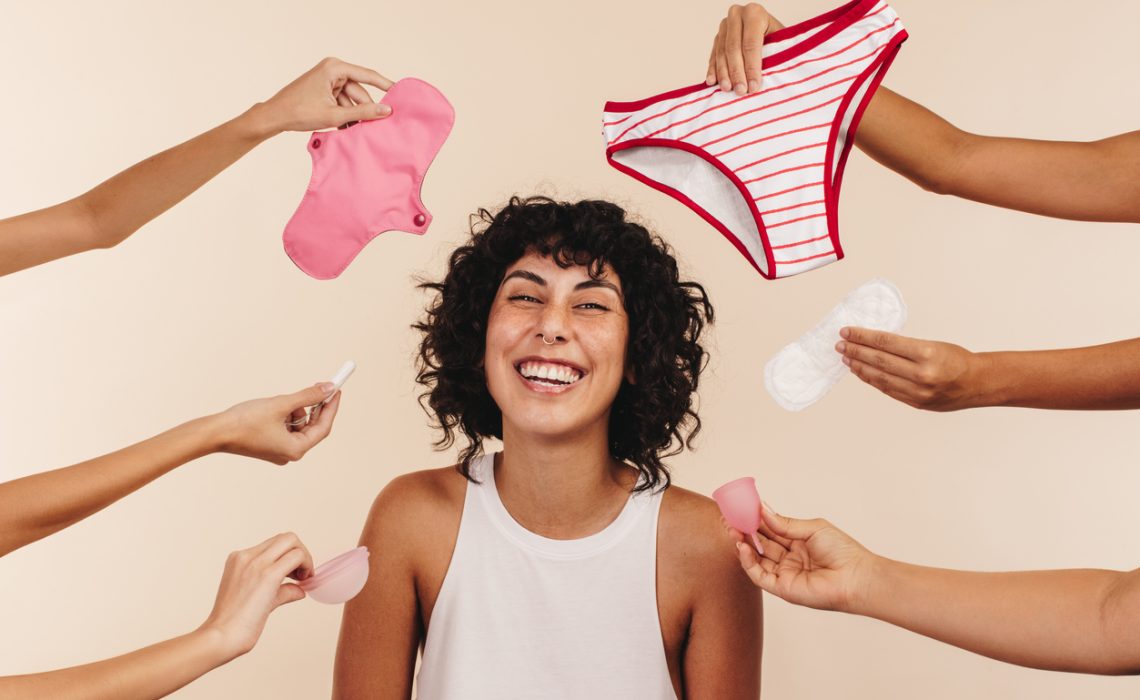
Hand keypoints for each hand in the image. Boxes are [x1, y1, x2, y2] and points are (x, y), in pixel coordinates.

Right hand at [198, 533, 313, 657]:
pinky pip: (296, 556)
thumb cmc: (232, 625)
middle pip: (284, 538)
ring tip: (303, 578)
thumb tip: (299, 590)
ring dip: (304, 556)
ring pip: (291, 540)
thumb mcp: (257, 599)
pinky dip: (306, 565)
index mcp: (238, 559)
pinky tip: (303, 581)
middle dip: (300, 551)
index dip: (288, 555)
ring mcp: (256, 563)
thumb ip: (279, 591)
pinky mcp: (268, 575)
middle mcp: (246, 556)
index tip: (294, 574)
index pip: (272, 544)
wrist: (220, 637)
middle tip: (302, 574)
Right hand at [215, 383, 341, 464]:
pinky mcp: (269, 446)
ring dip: (296, 410)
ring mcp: (279, 451)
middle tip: (320, 387)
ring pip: (298, 426)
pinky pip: (285, 428)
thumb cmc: (245, 421)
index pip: (323, 427)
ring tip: (280, 402)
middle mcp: (289, 454)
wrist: (215, 432)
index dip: (331, 407)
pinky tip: (273, 408)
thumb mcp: (281, 404)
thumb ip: (307, 396)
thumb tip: (329, 388)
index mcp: (296, 449)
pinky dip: (285, 416)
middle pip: (312, 427)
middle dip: (314, 407)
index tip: (337, 390)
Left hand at [251, 57, 394, 135]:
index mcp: (335, 67)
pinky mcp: (325, 90)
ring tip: (356, 132)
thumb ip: (363, 112)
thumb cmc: (299, 112)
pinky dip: (345, 115)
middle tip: (376, 126)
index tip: (401, 93)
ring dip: (354, 116)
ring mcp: (328, 80)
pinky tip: (346, 129)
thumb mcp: (335, 114)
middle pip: (359, 91)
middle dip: (364, 109)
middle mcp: (333, 69)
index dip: (386, 86)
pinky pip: (343, 102)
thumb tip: (387, 110)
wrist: (274, 117)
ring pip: (352, 100)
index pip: (368, 75)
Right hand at [707, 3, 784, 94]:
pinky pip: (713, 55)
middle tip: (741, 90)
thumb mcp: (780, 43)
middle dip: (737, 72)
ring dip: (723, 73)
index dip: (752, 67)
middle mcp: (736, 15)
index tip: (754, 86)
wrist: (768, 31)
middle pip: (734, 48)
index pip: (751, 43)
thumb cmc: (778, 39)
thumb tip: (767, 78)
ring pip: (721, 53)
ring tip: (727, 89)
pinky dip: (713, 70)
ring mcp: (724, 26)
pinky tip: (712, 82)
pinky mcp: (717, 37)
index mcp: (754, 13)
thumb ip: (773, 55)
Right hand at [727, 504, 875, 612]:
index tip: (740, 508)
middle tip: (729, 518)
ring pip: (756, 558)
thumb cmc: (842, 551)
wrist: (856, 577)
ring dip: (742, 544)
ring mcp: (784, 573)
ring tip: (733, 529)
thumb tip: (762, 510)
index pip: (770, 530)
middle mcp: (788, 558)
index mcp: (797, 543)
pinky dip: (748, 561)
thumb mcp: (812, 528)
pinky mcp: (782, 588)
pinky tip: (742, 547)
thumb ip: (785, 523)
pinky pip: (759, 575)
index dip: (754, 520)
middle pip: (760, 543)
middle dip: (743, 530)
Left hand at [836, 327, 987, 410]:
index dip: (862, 337)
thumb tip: (872, 344)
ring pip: (880, 378)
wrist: (977, 383)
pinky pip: (887, 390)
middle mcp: (921, 374)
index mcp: (926, 353)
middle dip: (856, 351)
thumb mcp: (932, 345)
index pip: (885, 342)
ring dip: (859, 367)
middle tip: (840, 345)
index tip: (847, 332)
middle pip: (879, 360)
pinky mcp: (915, 403)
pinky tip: (861, 372)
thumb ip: (904, 348)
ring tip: (847, 358)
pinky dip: (872, 380)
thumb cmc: (956, 360)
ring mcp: (917, 391)